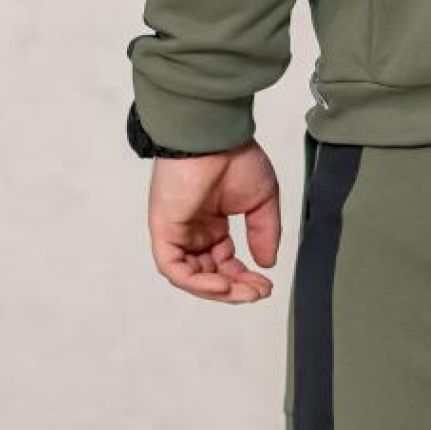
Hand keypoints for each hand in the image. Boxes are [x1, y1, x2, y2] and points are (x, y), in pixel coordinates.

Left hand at [146, 143, 282, 302]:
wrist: (215, 136)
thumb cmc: (234, 156)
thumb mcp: (261, 202)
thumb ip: (264, 234)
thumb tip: (267, 263)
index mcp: (211, 223)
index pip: (225, 262)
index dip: (244, 278)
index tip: (266, 285)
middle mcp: (192, 230)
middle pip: (209, 274)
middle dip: (235, 288)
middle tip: (258, 293)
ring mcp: (176, 231)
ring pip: (191, 276)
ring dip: (218, 290)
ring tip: (244, 292)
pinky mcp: (163, 230)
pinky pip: (175, 268)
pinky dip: (197, 282)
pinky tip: (223, 284)